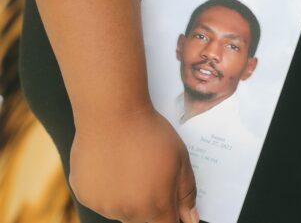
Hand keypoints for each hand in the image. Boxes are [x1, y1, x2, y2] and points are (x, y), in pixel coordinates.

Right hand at [69, 109, 198, 222]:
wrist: (111, 113)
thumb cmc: (149, 133)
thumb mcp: (180, 160)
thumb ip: (187, 194)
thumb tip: (190, 219)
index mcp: (156, 207)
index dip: (171, 216)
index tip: (168, 203)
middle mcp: (128, 212)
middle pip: (143, 219)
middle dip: (149, 204)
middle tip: (146, 173)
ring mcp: (103, 205)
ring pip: (120, 209)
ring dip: (126, 197)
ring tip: (127, 166)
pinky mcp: (84, 194)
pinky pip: (100, 199)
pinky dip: (106, 189)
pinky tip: (109, 166)